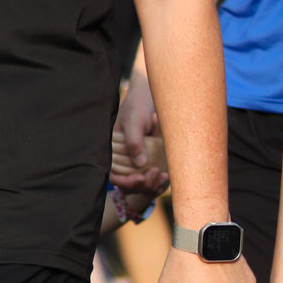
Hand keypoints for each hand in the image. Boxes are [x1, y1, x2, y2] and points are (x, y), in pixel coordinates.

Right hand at [112, 73, 164, 192]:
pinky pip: (154, 177)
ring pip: (144, 184)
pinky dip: (160, 180)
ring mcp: (140, 161)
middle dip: (142, 184)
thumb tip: (139, 163)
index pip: (116, 176)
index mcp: (115, 151)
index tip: (139, 179)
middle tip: (155, 174)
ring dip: (152, 184)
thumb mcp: (134, 121)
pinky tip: (167, 175)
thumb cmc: (138, 106)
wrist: (154, 98)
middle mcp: (127, 158)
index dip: (125, 182)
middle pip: (131, 184)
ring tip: (162, 175)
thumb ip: (134, 141)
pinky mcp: (153, 160)